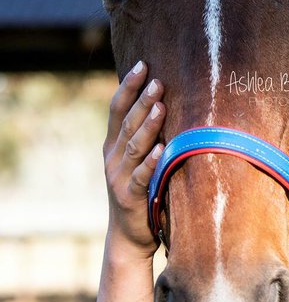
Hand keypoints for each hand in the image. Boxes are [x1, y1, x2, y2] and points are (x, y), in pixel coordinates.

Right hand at [103, 60, 165, 254]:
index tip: (142, 64)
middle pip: (126, 123)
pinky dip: (151, 162)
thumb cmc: (140, 191)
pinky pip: (141, 177)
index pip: (117, 109)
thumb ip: (142, 136)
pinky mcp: (131, 197)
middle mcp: (113, 158)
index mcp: (113, 145)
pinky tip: (162, 149)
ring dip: (147, 126)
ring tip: (160, 106)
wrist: (128, 236)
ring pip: (133, 146)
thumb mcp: (135, 161)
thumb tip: (163, 102)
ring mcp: (119, 177)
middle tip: (157, 80)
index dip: (128, 86)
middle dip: (141, 100)